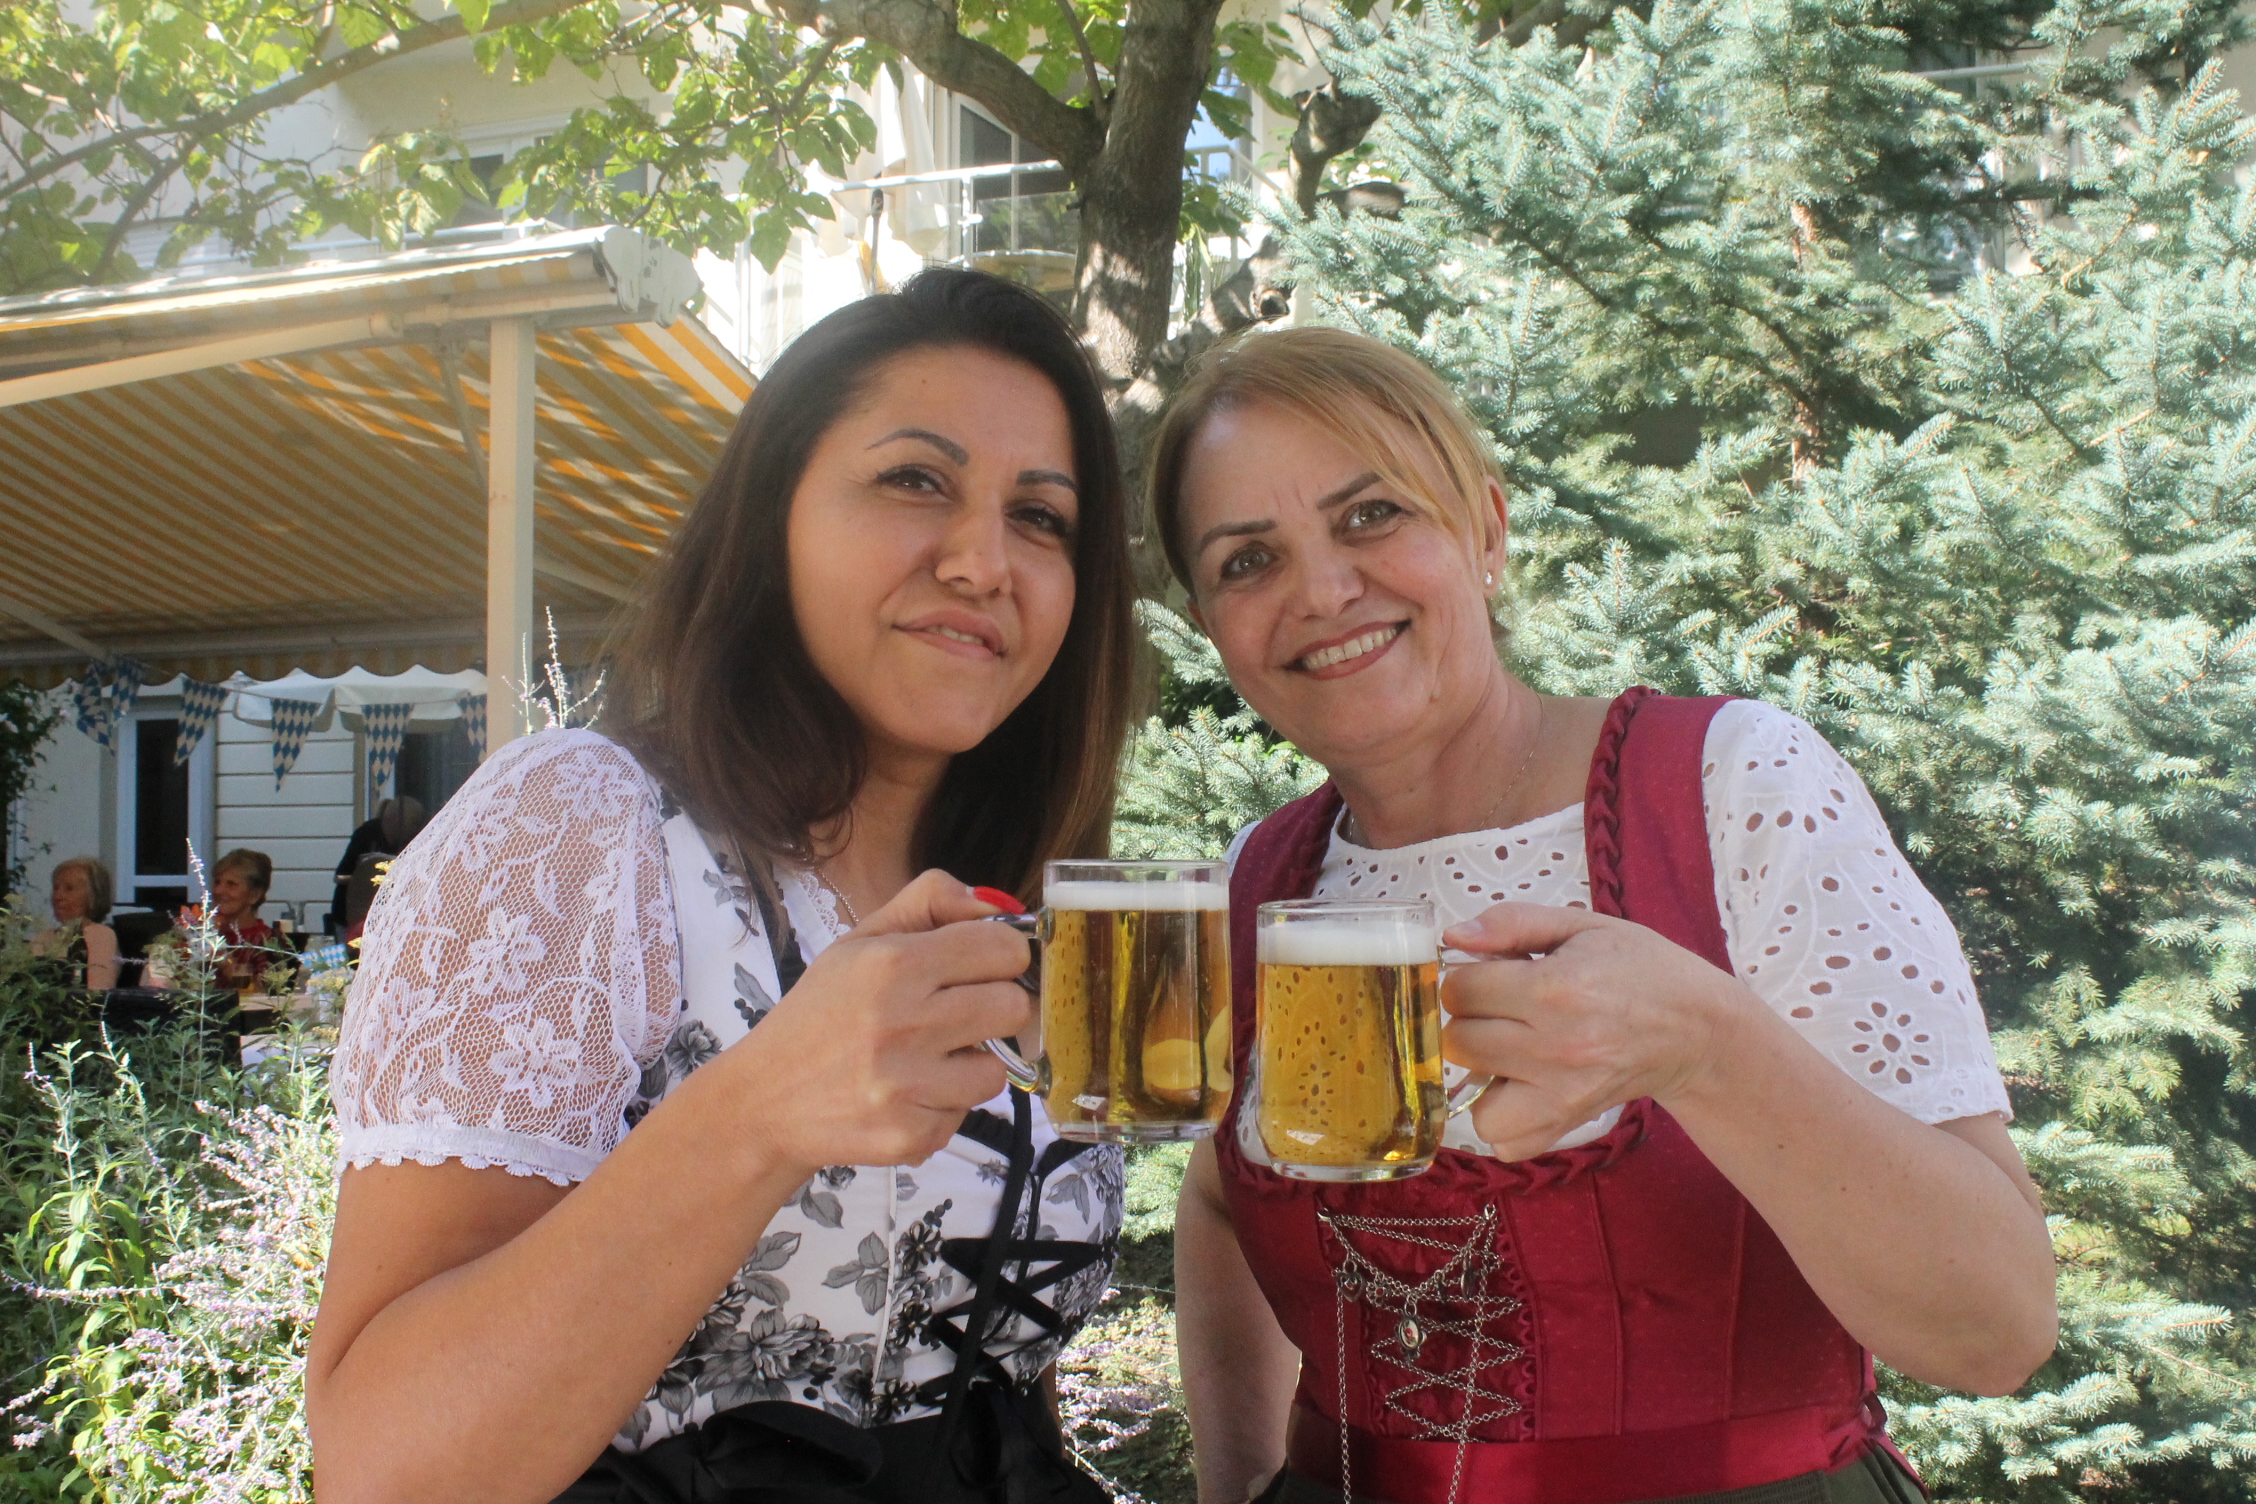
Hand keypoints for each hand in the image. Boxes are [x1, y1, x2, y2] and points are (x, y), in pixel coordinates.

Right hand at [720, 869, 1031, 1171]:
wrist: (766, 1099)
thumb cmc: (821, 1012)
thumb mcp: (861, 940)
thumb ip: (930, 901)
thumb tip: (996, 904)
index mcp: (893, 964)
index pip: (1004, 949)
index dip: (1002, 956)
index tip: (984, 967)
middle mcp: (903, 1023)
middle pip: (1014, 1007)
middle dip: (995, 1008)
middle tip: (961, 1014)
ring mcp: (908, 1085)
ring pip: (999, 1068)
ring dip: (972, 1063)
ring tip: (929, 1058)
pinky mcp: (913, 1135)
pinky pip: (967, 1113)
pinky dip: (944, 1104)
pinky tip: (907, 1094)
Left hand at [1439, 903, 1751, 1159]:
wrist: (1698, 1029)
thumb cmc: (1641, 969)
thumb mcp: (1583, 925)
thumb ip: (1512, 923)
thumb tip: (1452, 936)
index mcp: (1555, 989)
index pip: (1461, 990)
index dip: (1466, 977)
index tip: (1490, 975)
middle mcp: (1556, 1047)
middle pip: (1460, 1042)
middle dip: (1470, 1021)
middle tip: (1501, 1010)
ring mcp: (1563, 1093)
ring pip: (1473, 1100)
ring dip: (1481, 1076)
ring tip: (1508, 1050)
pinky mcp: (1570, 1123)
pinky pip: (1505, 1142)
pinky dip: (1503, 1120)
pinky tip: (1522, 1087)